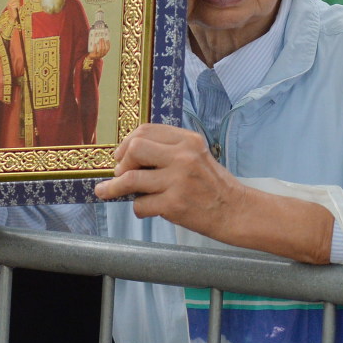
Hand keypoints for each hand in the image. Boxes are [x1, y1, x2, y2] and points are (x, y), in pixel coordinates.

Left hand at [83, 37, 109, 69]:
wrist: (91, 58)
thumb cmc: (96, 53)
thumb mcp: (99, 50)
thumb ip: (101, 46)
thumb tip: (101, 40)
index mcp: (105, 53)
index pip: (108, 48)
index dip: (108, 44)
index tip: (107, 40)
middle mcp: (102, 54)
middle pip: (104, 48)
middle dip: (103, 43)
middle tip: (102, 39)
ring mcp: (99, 55)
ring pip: (101, 49)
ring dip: (100, 44)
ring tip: (99, 40)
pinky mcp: (95, 55)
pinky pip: (95, 51)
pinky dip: (95, 47)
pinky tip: (95, 44)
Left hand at [94, 123, 247, 239]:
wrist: (237, 212)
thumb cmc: (212, 185)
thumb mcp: (196, 156)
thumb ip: (168, 150)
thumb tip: (126, 154)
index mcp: (187, 141)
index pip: (145, 130)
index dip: (126, 143)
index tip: (120, 156)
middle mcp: (183, 157)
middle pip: (134, 149)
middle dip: (121, 162)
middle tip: (120, 174)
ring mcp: (179, 181)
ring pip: (130, 179)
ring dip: (113, 188)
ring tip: (105, 192)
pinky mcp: (175, 205)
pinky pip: (140, 204)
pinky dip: (138, 208)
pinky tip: (146, 209)